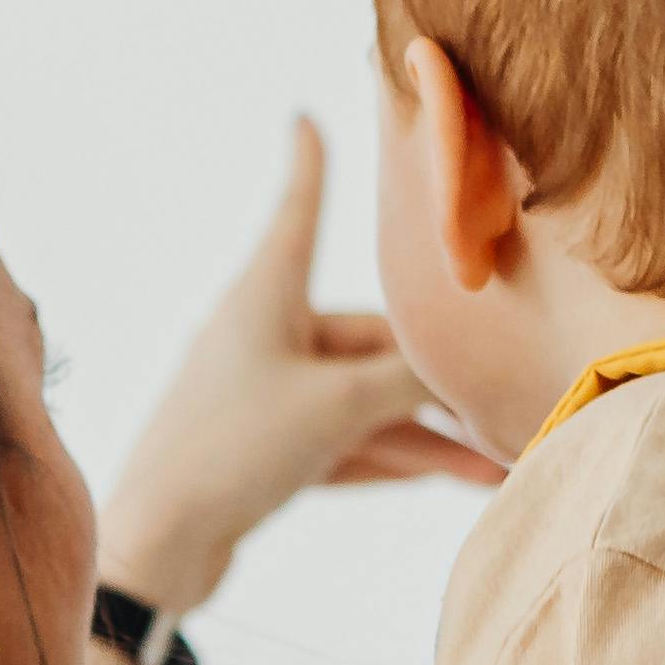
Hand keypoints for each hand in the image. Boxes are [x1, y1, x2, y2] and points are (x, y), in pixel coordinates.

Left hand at [94, 117, 498, 612]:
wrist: (159, 547)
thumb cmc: (234, 452)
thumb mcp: (338, 407)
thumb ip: (409, 381)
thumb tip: (465, 366)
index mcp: (265, 296)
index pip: (299, 210)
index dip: (310, 164)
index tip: (304, 117)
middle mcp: (262, 335)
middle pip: (364, 338)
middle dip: (436, 379)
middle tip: (505, 401)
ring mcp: (262, 394)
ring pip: (361, 400)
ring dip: (427, 434)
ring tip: (498, 467)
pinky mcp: (263, 452)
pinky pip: (343, 442)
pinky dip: (393, 459)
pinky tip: (457, 481)